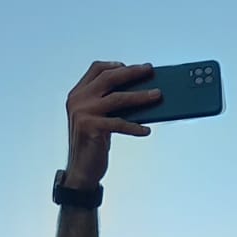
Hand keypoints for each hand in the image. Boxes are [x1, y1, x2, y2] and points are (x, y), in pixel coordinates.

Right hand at [64, 61, 159, 184]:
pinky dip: (135, 127)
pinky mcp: (91, 128)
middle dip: (132, 72)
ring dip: (141, 96)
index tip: (132, 66)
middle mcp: (78, 100)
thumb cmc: (93, 144)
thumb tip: (140, 91)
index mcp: (78, 94)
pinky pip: (119, 123)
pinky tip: (146, 130)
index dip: (115, 65)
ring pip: (118, 98)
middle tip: (150, 70)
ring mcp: (83, 113)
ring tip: (158, 95)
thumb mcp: (99, 118)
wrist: (81, 170)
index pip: (96, 69)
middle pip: (109, 78)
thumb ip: (109, 103)